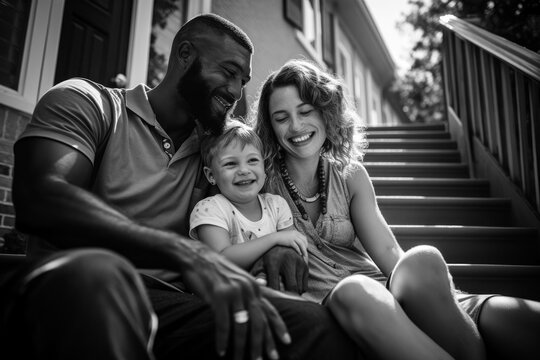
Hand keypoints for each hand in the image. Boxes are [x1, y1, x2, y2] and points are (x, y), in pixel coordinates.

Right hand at [181, 241, 290, 359]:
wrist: (197, 257)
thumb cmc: (217, 270)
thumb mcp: (238, 275)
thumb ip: (251, 285)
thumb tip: (265, 284)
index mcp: (254, 287)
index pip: (271, 310)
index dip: (279, 327)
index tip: (287, 342)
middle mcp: (248, 289)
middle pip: (259, 322)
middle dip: (262, 344)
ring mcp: (234, 292)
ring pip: (242, 326)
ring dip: (241, 347)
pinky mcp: (219, 296)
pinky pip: (224, 324)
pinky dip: (223, 340)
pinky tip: (222, 351)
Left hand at [256, 246, 307, 293]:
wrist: (280, 244)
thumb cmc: (267, 259)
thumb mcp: (260, 265)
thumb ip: (258, 275)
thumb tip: (258, 284)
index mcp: (274, 262)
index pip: (275, 285)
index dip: (273, 294)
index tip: (272, 296)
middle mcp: (289, 261)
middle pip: (292, 287)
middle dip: (287, 295)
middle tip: (282, 297)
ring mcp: (299, 263)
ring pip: (299, 288)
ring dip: (293, 294)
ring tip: (285, 293)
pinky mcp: (305, 266)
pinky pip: (304, 286)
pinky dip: (299, 291)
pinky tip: (292, 288)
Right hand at [275, 230, 307, 263]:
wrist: (275, 237)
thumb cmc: (282, 237)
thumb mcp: (290, 235)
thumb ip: (295, 237)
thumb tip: (299, 243)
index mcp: (296, 232)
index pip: (304, 238)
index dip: (306, 243)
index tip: (305, 248)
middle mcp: (295, 234)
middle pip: (304, 241)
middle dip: (306, 247)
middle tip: (305, 252)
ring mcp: (293, 237)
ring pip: (301, 244)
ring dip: (304, 250)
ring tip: (304, 255)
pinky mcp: (290, 241)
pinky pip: (296, 246)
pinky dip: (299, 250)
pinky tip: (299, 254)